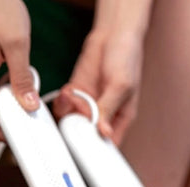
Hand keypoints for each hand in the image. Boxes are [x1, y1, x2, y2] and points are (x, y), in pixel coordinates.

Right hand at [0, 0, 38, 140]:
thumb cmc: (0, 10)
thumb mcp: (18, 43)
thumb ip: (22, 77)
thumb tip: (28, 104)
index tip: (12, 135)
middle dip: (4, 119)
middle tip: (25, 112)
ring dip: (4, 105)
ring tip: (22, 91)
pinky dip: (0, 94)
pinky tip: (13, 82)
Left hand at [53, 30, 143, 144]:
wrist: (113, 34)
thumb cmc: (127, 59)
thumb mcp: (121, 86)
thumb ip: (109, 109)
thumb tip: (103, 132)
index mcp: (119, 119)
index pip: (108, 143)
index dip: (97, 150)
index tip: (86, 148)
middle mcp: (103, 116)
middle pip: (86, 135)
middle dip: (77, 129)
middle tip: (76, 117)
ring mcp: (88, 105)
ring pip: (72, 121)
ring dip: (68, 112)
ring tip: (72, 97)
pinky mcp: (76, 94)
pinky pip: (64, 105)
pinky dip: (63, 100)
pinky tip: (68, 91)